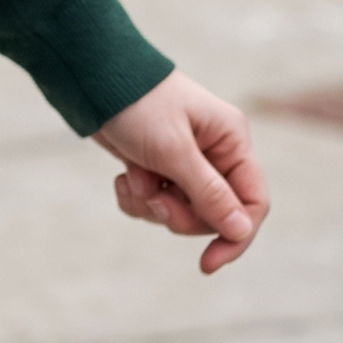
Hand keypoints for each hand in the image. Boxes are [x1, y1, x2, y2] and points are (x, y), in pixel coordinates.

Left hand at [94, 69, 268, 274]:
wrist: (90, 78)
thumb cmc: (136, 104)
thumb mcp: (173, 150)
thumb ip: (208, 193)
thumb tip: (241, 231)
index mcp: (231, 141)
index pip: (252, 203)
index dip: (235, 237)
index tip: (207, 263)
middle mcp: (214, 152)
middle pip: (214, 214)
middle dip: (179, 214)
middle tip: (153, 198)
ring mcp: (184, 160)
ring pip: (181, 211)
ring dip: (152, 204)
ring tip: (132, 178)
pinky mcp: (156, 166)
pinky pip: (155, 202)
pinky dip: (136, 196)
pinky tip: (121, 176)